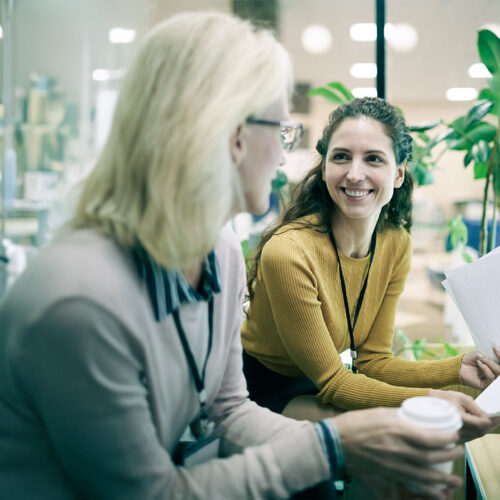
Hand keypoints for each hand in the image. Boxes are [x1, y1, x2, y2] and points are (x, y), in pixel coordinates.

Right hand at [332, 408, 462, 498]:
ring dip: (442, 478)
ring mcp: (390, 463)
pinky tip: (435, 491)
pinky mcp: (385, 473)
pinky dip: (425, 489)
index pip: (428, 437)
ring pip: (423, 474)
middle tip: (458, 452)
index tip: (454, 435)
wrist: (334, 442)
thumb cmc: (354, 423)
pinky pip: (410, 483)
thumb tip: (417, 419)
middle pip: (429, 457)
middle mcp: (395, 448)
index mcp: (394, 429)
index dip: (446, 438)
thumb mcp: (378, 412)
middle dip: (449, 456)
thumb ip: (398, 417)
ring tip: (454, 479)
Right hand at [429, 389, 496, 441]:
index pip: (481, 424)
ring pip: (477, 435)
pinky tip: (481, 425)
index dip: (492, 421)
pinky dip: (478, 432)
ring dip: (485, 429)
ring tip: (491, 421)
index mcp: (458, 419)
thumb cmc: (445, 398)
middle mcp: (456, 430)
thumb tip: (489, 419)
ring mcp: (455, 435)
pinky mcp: (455, 437)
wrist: (428, 403)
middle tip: (497, 418)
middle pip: (481, 432)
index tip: (498, 416)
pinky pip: (471, 437)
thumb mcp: (462, 398)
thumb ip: (477, 409)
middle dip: (490, 425)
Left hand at [459, 347, 499, 389]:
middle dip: (499, 357)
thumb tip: (496, 351)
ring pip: (498, 372)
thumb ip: (489, 355)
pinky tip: (479, 363)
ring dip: (490, 362)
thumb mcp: (480, 354)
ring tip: (480, 357)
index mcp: (497, 365)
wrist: (460, 366)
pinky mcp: (487, 384)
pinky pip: (490, 377)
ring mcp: (492, 380)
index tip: (495, 347)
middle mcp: (496, 373)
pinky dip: (485, 368)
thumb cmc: (471, 359)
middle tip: (494, 349)